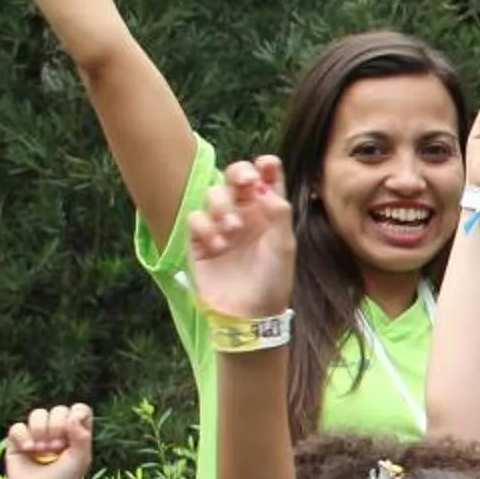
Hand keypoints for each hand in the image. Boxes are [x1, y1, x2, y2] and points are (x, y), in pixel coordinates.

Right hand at [4, 404, 94, 478]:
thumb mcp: (80, 460)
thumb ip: (83, 437)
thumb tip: (74, 415)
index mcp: (76, 433)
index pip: (79, 410)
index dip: (77, 415)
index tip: (74, 432)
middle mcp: (57, 430)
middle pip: (59, 410)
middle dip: (58, 427)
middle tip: (57, 447)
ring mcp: (36, 434)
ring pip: (38, 413)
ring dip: (41, 430)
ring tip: (42, 450)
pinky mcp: (17, 440)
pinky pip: (18, 426)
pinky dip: (23, 436)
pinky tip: (28, 450)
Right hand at [186, 156, 294, 317]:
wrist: (250, 314)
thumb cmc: (273, 280)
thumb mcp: (284, 248)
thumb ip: (279, 215)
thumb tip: (265, 187)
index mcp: (267, 212)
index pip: (265, 180)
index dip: (265, 167)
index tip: (267, 165)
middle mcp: (244, 213)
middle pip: (235, 178)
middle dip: (238, 173)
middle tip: (246, 181)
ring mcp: (220, 225)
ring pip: (213, 194)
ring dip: (223, 206)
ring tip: (233, 230)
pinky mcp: (199, 240)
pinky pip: (195, 218)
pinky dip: (206, 227)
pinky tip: (219, 246)